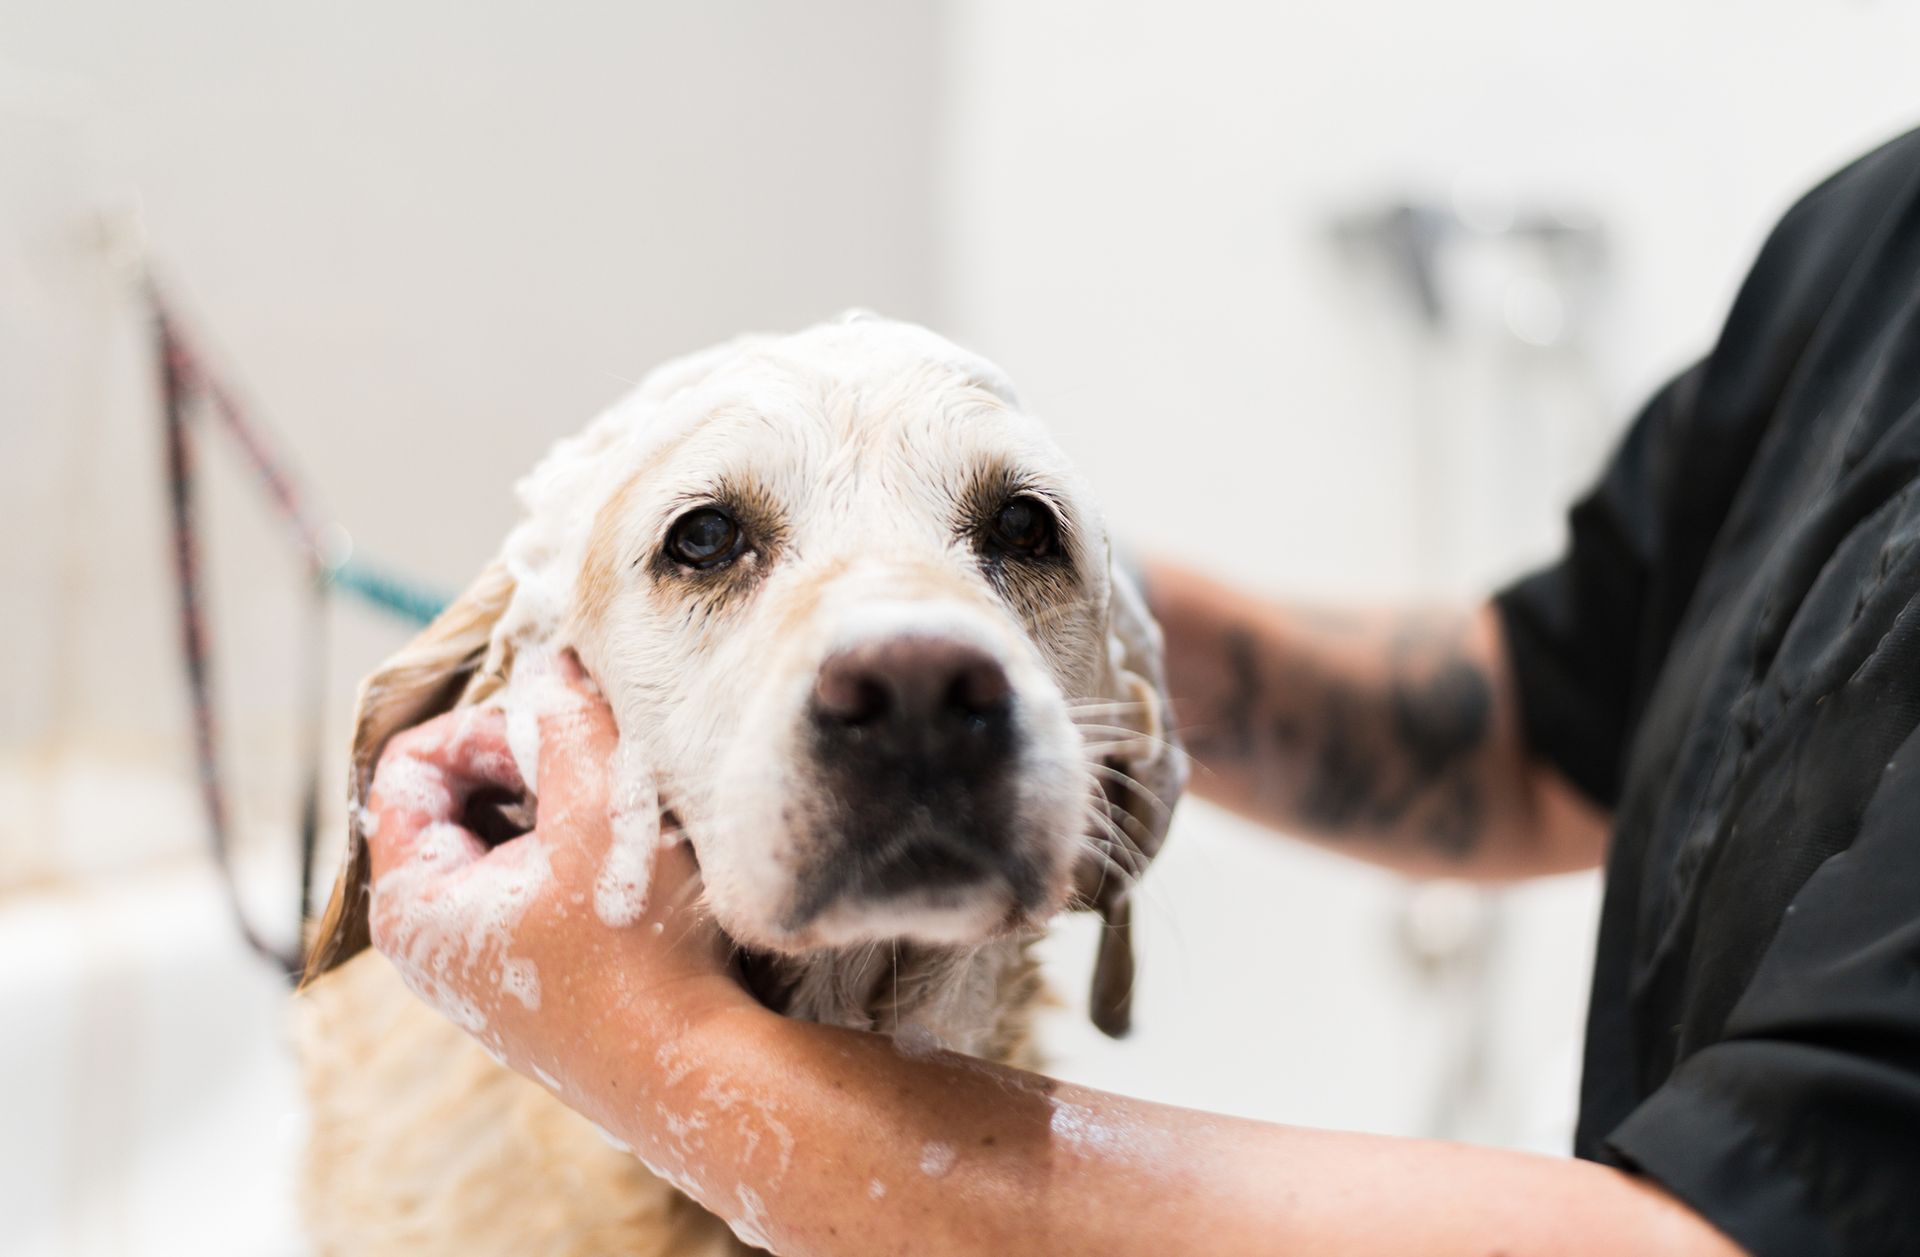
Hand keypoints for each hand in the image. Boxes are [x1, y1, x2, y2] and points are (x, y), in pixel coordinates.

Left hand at [360, 652, 747, 1096]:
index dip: (486, 729)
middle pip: (457, 797)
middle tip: (600, 769)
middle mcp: (429, 939)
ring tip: (620, 816)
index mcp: (410, 901)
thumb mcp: (598, 809)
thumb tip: (552, 661)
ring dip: (561, 807)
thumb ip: (564, 718)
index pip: (410, 765)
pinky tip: (631, 867)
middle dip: (528, 765)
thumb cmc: (638, 951)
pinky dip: (576, 854)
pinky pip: (536, 881)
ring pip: (504, 837)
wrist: (699, 1074)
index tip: (558, 740)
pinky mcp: (535, 976)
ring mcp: (482, 963)